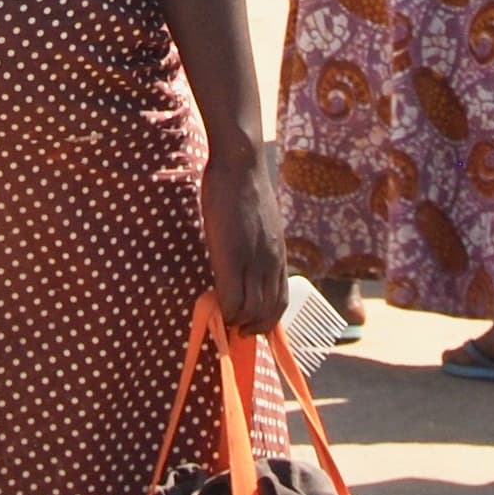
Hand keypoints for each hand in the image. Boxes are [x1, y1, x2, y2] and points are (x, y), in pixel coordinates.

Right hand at [201, 140, 288, 333]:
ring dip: (236, 321)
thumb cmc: (246, 188)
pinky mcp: (232, 255)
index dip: (266, 320)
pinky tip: (213, 305)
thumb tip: (250, 261)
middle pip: (269, 312)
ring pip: (251, 311)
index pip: (280, 301)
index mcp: (278, 256)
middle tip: (235, 329)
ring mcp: (253, 260)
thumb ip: (261, 246)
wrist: (241, 165)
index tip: (250, 325)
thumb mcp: (262, 222)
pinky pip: (231, 297)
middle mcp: (271, 263)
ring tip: (222, 319)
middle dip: (252, 328)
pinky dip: (224, 310)